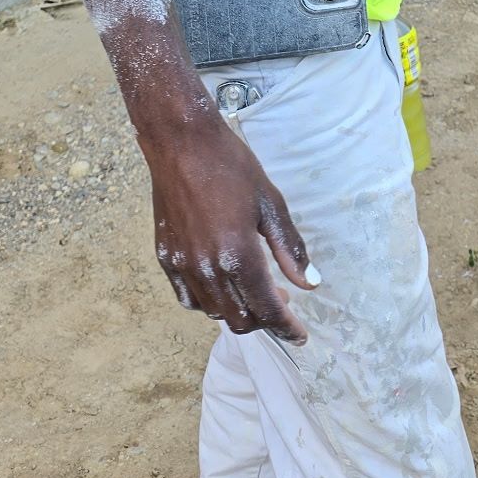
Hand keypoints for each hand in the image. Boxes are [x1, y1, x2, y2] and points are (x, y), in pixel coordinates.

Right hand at [141, 107, 316, 342]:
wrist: (181, 142)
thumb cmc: (231, 165)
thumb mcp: (271, 203)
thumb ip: (290, 248)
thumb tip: (311, 284)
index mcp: (239, 254)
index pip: (267, 309)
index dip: (287, 327)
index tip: (300, 335)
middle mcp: (208, 268)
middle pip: (240, 318)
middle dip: (265, 319)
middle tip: (282, 302)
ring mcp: (182, 265)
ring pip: (214, 312)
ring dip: (238, 311)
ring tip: (253, 290)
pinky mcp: (165, 258)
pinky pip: (188, 298)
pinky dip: (208, 302)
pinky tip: (221, 285)